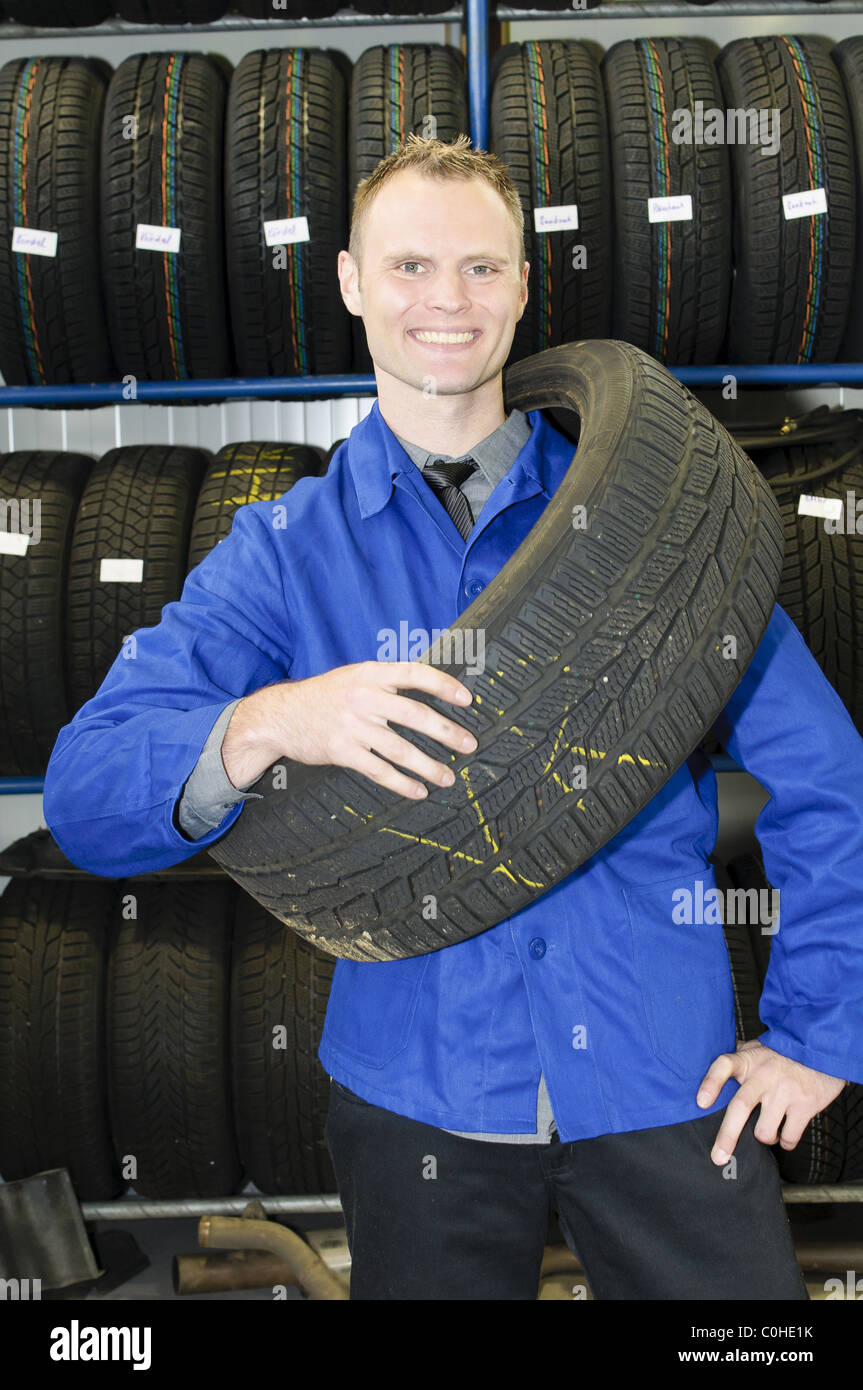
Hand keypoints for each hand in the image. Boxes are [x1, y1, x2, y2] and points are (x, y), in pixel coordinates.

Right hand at [221, 660, 477, 797]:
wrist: (279, 715)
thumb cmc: (324, 697)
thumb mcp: (353, 677)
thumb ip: (385, 683)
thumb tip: (428, 692)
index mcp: (369, 673)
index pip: (414, 674)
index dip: (443, 685)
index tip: (467, 699)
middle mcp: (363, 697)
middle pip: (415, 715)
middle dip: (447, 732)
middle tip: (469, 744)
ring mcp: (352, 725)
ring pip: (400, 749)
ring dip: (429, 766)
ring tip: (448, 776)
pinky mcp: (342, 751)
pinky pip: (379, 770)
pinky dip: (402, 783)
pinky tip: (418, 790)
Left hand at [696, 1039, 846, 1165]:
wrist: (819, 1049)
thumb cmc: (780, 1053)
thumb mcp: (756, 1049)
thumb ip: (736, 1059)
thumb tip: (705, 1064)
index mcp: (748, 1060)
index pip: (723, 1066)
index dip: (711, 1083)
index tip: (700, 1103)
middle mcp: (765, 1075)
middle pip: (741, 1106)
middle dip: (727, 1136)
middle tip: (718, 1157)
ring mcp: (785, 1091)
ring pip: (765, 1131)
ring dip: (764, 1138)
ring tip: (767, 1130)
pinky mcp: (805, 1105)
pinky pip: (789, 1137)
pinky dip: (785, 1142)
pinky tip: (785, 1135)